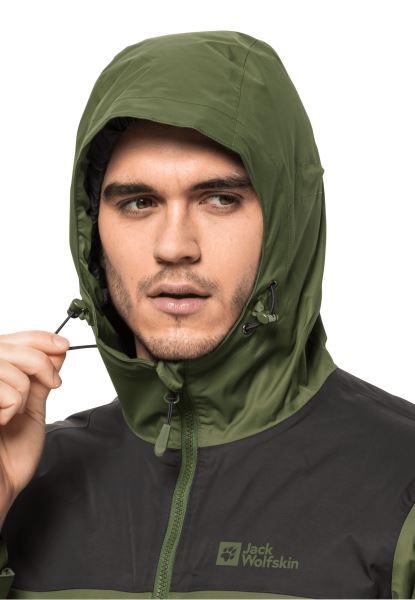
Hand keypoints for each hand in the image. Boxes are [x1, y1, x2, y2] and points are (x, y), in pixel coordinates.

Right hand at [0, 330, 68, 526]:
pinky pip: (3, 392)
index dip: (38, 338)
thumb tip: (57, 348)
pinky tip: (1, 422)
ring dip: (24, 391)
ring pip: (7, 367)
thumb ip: (40, 378)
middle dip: (40, 362)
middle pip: (8, 347)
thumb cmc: (9, 457)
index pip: (10, 339)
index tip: (63, 345)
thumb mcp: (31, 408)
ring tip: (16, 412)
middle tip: (53, 383)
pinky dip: (11, 406)